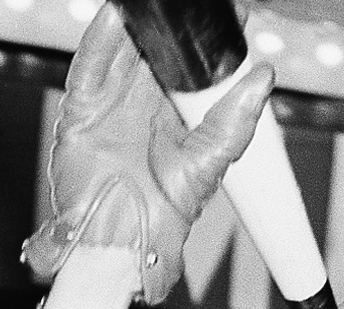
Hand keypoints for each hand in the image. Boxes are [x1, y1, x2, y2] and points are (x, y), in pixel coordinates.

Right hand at [26, 10, 272, 304]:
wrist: (123, 248)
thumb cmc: (161, 219)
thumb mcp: (210, 164)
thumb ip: (235, 122)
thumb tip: (263, 78)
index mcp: (172, 113)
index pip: (189, 63)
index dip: (206, 37)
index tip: (232, 14)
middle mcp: (140, 104)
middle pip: (153, 47)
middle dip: (171, 23)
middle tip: (191, 6)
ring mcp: (109, 105)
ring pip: (121, 50)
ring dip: (135, 21)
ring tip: (154, 4)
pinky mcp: (80, 113)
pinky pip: (88, 68)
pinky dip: (100, 40)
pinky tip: (115, 17)